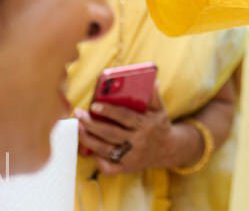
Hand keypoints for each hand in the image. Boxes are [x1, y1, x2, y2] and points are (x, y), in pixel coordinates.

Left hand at [75, 86, 189, 175]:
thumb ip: (154, 96)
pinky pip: (109, 168)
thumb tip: (152, 81)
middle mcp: (138, 142)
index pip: (125, 117)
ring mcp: (131, 156)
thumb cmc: (160, 126)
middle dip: (92, 124)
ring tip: (78, 128)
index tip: (94, 105)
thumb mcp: (160, 110)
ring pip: (105, 150)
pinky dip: (98, 161)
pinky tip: (89, 150)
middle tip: (79, 115)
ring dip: (89, 139)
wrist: (169, 150)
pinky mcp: (127, 167)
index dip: (109, 111)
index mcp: (145, 125)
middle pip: (110, 133)